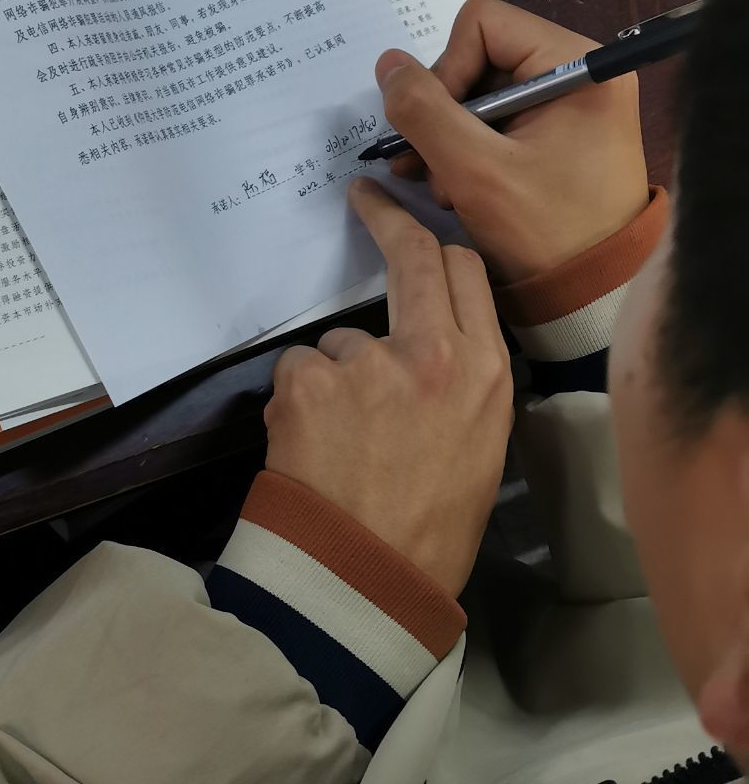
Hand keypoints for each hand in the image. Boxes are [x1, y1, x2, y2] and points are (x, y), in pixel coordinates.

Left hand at [265, 181, 512, 597]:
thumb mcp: (479, 450)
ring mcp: (368, 364)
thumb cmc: (429, 532)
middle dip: (386, 217)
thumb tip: (434, 349)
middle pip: (414, 259)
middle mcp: (434, 355)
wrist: (365, 584)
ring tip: (339, 447)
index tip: (411, 218)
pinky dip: (295, 404)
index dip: (436, 240)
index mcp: (487, 375)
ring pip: (341, 342)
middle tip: (364, 199)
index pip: (466, 273)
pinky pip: (297, 373)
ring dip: (333, 378)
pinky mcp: (309, 380)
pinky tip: (308, 452)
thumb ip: (463, 385)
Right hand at [375, 0, 648, 282]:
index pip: (482, 25)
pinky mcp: (562, 130)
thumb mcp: (474, 171)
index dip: (446, 70)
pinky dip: (471, 148)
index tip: (441, 130)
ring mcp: (572, 101)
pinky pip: (499, 119)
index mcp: (576, 64)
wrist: (597, 291)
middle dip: (445, 114)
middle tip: (430, 167)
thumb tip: (388, 63)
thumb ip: (424, 112)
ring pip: (481, 92)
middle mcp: (579, 70)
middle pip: (478, 57)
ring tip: (445, 186)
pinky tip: (459, 187)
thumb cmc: (545, 230)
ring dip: (451, 138)